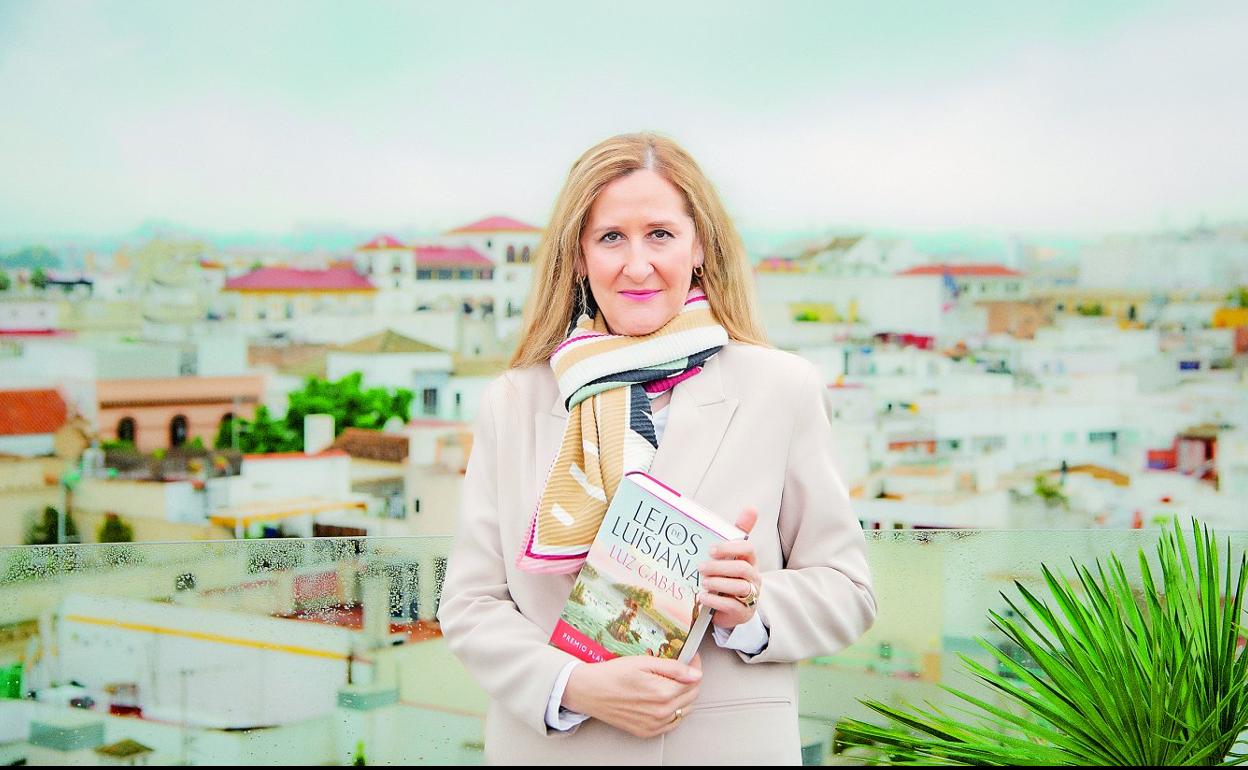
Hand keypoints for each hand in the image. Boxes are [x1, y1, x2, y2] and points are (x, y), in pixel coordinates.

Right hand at [562, 652, 702, 737]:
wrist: (590, 691)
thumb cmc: (613, 674)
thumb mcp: (644, 662)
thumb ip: (674, 668)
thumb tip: (696, 673)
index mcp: (663, 693)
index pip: (694, 681)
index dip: (694, 666)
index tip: (691, 658)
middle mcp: (661, 712)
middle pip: (692, 696)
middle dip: (691, 680)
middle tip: (681, 668)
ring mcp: (655, 725)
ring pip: (684, 710)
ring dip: (683, 695)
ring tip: (671, 682)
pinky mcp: (647, 732)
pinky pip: (672, 723)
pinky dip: (674, 710)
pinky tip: (663, 698)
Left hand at [696, 507, 761, 630]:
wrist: (730, 609)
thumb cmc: (729, 576)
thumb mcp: (731, 555)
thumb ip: (739, 532)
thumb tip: (752, 507)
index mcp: (750, 561)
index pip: (748, 549)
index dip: (730, 548)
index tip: (711, 549)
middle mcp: (754, 577)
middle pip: (741, 568)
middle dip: (719, 567)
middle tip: (700, 567)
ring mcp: (751, 596)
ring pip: (739, 586)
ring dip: (717, 583)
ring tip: (702, 582)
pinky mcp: (743, 612)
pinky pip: (731, 605)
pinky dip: (715, 600)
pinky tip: (702, 597)